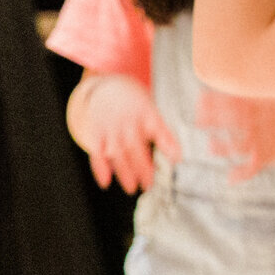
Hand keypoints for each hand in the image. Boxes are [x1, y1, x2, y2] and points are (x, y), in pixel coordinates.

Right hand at [79, 74, 178, 193]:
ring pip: (116, 151)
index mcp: (145, 114)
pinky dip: (99, 167)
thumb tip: (179, 158)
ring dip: (124, 171)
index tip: (176, 159)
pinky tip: (105, 181)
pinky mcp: (96, 133)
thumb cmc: (135, 106)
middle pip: (135, 145)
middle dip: (142, 166)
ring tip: (132, 188)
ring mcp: (110, 127)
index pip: (157, 128)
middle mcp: (127, 121)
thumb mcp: (152, 115)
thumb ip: (165, 136)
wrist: (107, 86)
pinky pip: (96, 151)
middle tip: (149, 185)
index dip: (166, 142)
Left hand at [196, 91, 274, 183]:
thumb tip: (231, 92)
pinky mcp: (271, 156)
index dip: (215, 99)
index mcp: (264, 106)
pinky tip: (230, 178)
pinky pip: (251, 167)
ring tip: (210, 147)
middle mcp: (263, 122)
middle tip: (197, 120)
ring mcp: (266, 139)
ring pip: (236, 145)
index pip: (234, 100)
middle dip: (212, 119)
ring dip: (220, 147)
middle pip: (232, 120)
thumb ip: (255, 100)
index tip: (199, 99)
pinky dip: (240, 175)